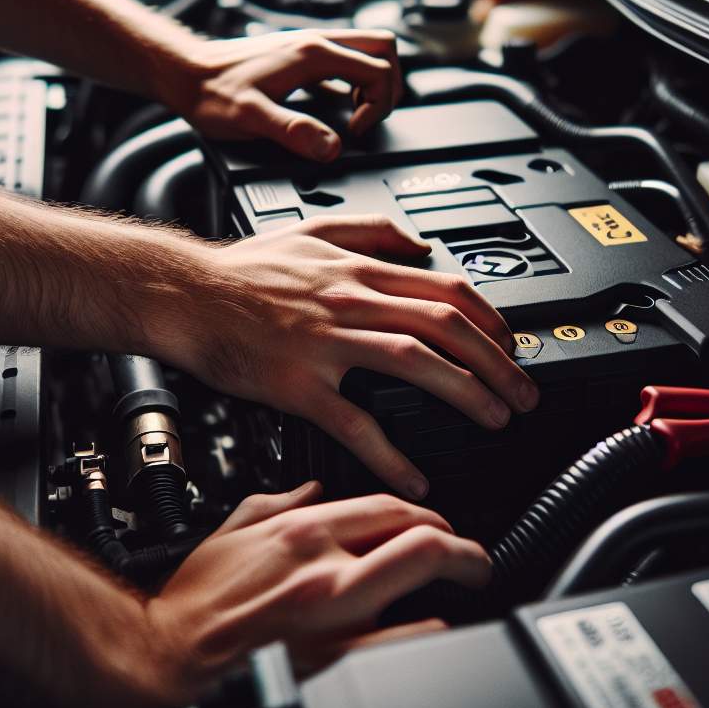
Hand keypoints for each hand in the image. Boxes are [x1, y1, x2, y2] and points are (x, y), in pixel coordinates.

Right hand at [143, 483, 489, 704]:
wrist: (172, 651)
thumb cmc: (198, 596)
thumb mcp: (236, 525)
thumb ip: (281, 500)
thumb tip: (312, 489)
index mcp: (303, 529)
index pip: (387, 506)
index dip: (426, 512)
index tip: (438, 522)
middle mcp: (325, 565)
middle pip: (420, 538)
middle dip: (460, 544)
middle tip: (473, 555)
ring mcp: (336, 613)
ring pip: (422, 583)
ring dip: (455, 581)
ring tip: (466, 586)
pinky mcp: (337, 658)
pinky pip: (406, 640)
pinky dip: (431, 629)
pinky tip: (436, 627)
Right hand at [160, 216, 536, 498]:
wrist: (184, 294)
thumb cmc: (241, 270)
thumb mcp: (311, 230)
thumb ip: (370, 231)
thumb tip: (418, 243)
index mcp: (357, 270)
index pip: (445, 289)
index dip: (491, 320)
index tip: (513, 346)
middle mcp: (349, 300)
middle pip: (445, 325)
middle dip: (497, 362)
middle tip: (524, 394)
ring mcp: (325, 342)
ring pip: (414, 360)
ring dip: (466, 392)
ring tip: (495, 421)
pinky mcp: (297, 383)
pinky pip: (354, 422)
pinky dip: (390, 453)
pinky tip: (415, 477)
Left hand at [170, 29, 402, 160]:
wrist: (183, 72)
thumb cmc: (210, 93)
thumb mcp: (250, 118)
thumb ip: (292, 132)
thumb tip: (331, 148)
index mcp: (314, 54)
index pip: (379, 69)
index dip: (378, 106)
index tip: (352, 131)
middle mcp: (316, 42)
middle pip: (383, 48)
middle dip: (389, 86)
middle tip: (367, 119)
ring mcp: (308, 46)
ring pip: (365, 51)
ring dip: (372, 82)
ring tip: (353, 115)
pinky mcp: (298, 56)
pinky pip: (342, 62)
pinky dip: (351, 83)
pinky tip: (331, 108)